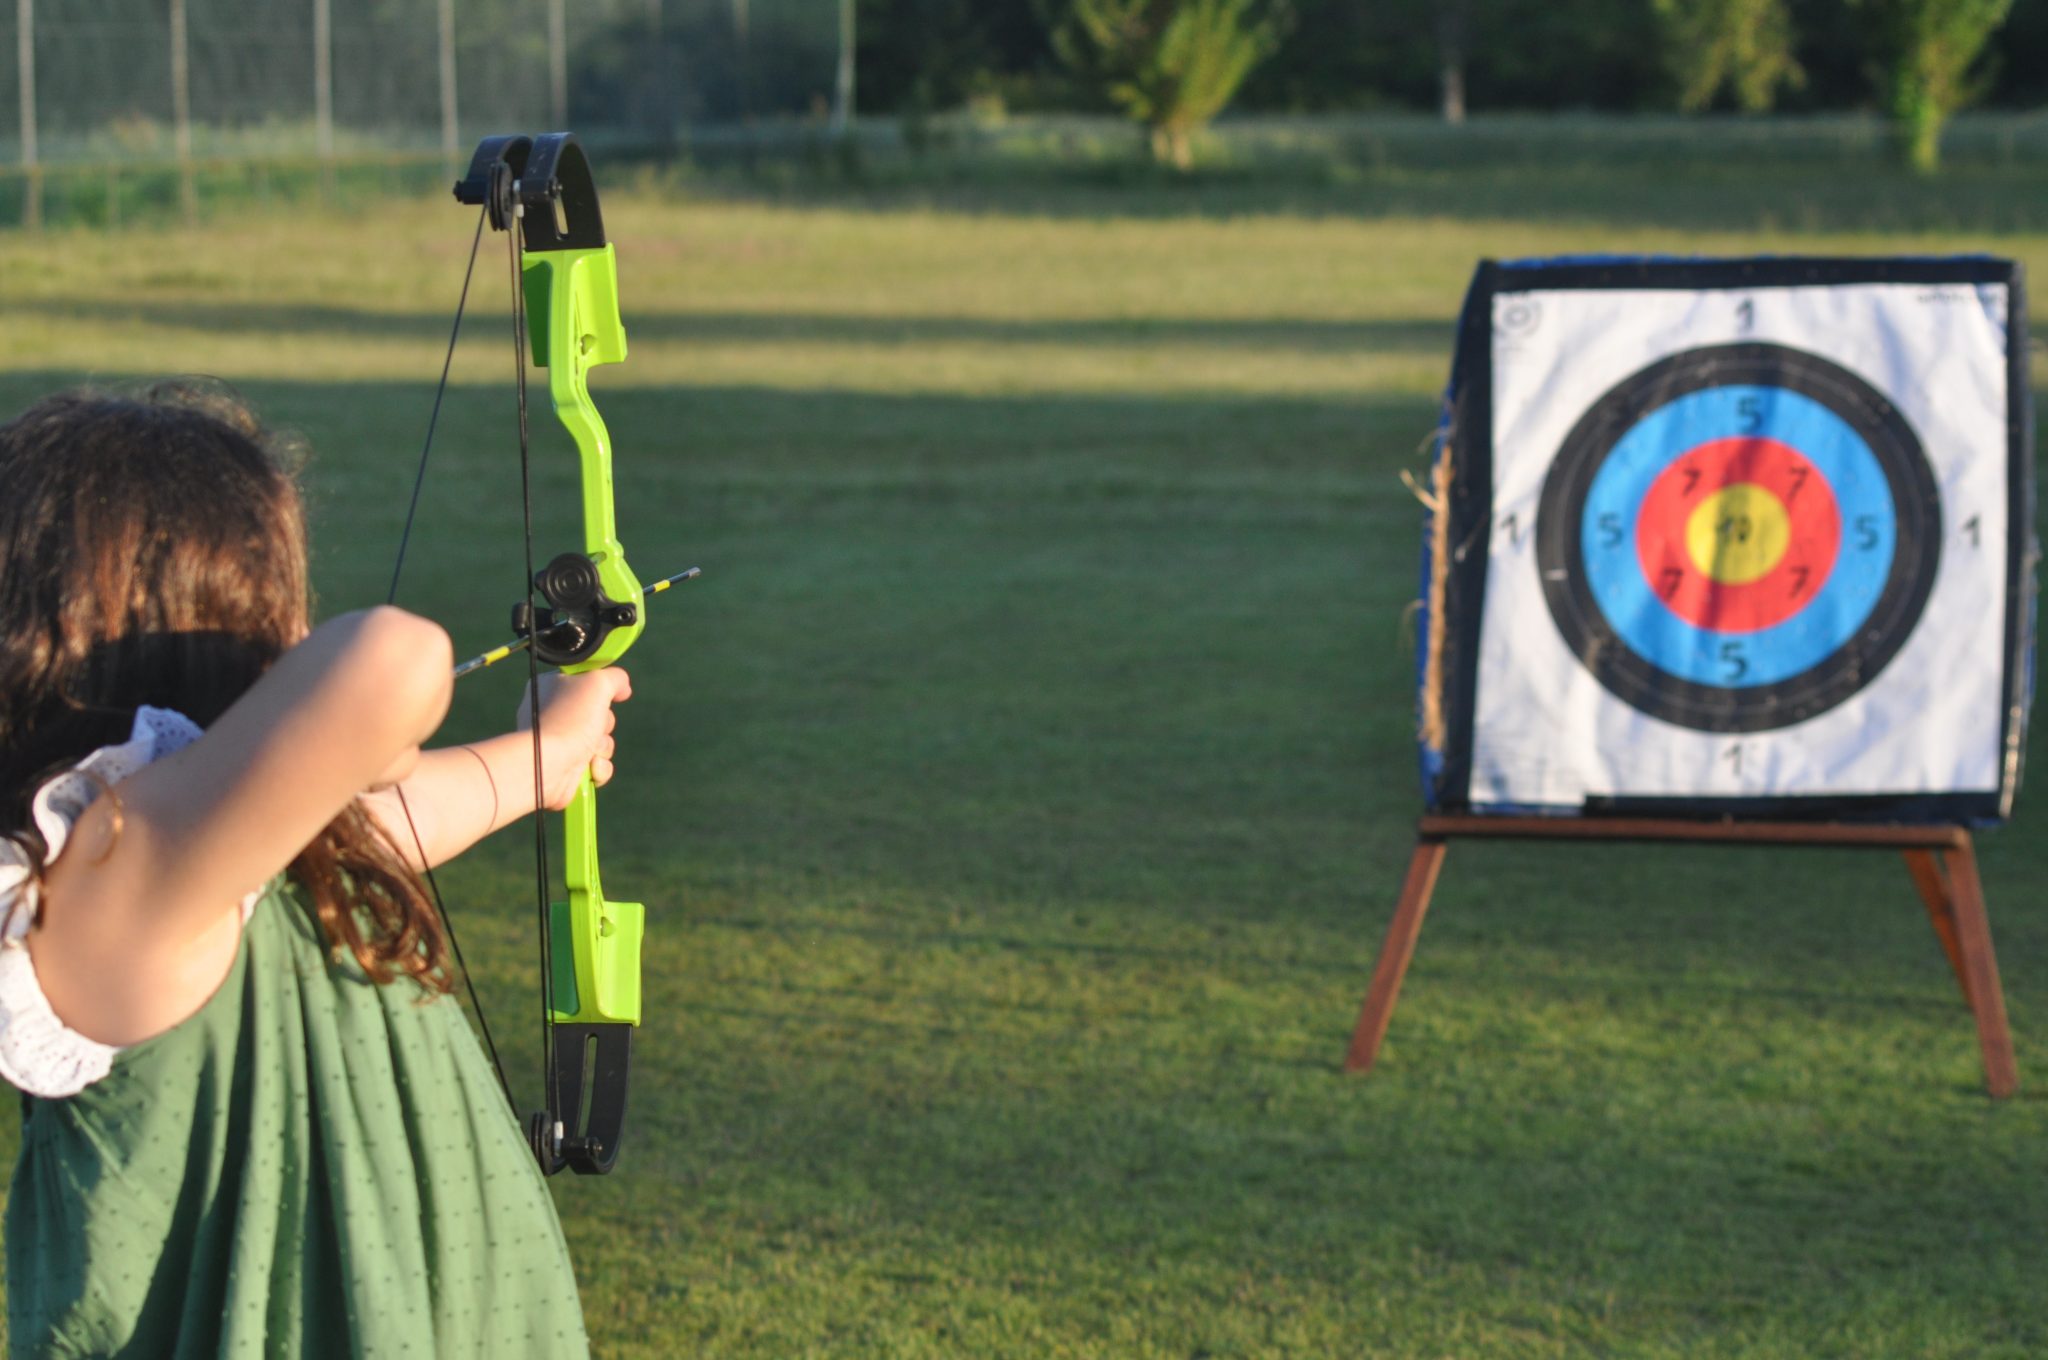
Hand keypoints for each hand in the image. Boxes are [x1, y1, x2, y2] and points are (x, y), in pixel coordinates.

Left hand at [515, 667, 632, 810]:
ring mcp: (557, 741)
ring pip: (599, 740)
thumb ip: (614, 678)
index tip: (613, 694)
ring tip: (590, 751)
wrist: (549, 765)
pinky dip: (598, 767)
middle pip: (597, 713)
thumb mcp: (597, 683)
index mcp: (549, 686)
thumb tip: (623, 688)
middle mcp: (551, 712)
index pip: (583, 680)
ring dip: (603, 747)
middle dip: (605, 723)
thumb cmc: (569, 719)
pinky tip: (591, 768)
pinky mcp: (565, 766)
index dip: (601, 688)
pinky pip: (595, 764)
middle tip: (596, 725)